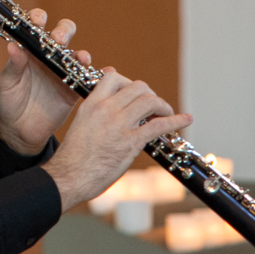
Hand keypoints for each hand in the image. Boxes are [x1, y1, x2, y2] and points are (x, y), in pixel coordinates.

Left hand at [0, 9, 86, 155]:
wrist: (18, 133)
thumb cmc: (7, 103)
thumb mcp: (6, 84)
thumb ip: (12, 66)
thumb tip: (12, 46)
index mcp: (30, 51)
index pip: (37, 27)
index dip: (39, 18)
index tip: (39, 21)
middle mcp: (48, 58)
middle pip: (63, 34)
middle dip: (64, 31)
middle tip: (59, 40)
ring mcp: (62, 73)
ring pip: (77, 55)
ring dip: (81, 53)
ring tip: (81, 58)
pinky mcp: (73, 91)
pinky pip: (88, 80)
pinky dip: (98, 74)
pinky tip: (105, 72)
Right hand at [40, 71, 191, 211]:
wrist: (69, 176)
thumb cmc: (74, 156)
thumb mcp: (80, 124)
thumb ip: (95, 112)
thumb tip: (107, 106)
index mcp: (91, 103)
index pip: (113, 77)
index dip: (128, 83)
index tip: (134, 94)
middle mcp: (106, 109)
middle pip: (137, 87)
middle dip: (149, 94)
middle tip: (153, 107)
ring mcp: (119, 125)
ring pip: (150, 101)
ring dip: (163, 106)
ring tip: (166, 113)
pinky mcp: (131, 142)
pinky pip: (158, 125)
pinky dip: (175, 120)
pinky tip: (185, 120)